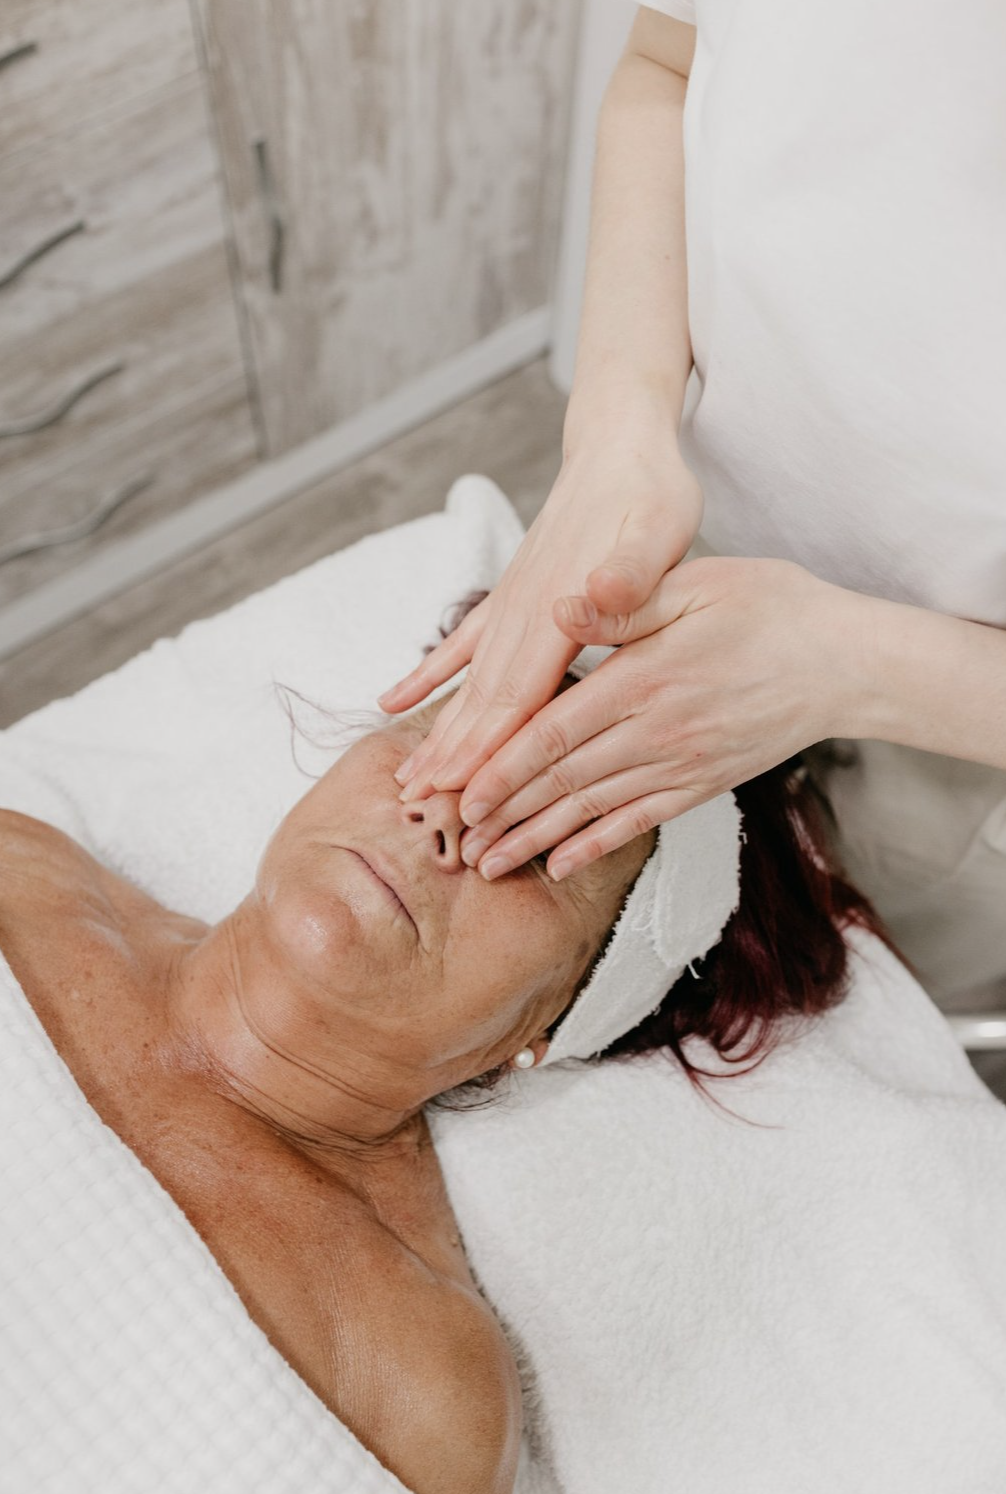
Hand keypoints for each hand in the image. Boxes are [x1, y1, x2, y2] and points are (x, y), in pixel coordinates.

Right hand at [378, 434, 702, 800]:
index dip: (490, 750)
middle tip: (422, 811)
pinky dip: (427, 676)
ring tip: (408, 779)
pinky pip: (459, 646)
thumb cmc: (650, 491)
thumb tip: (599, 592)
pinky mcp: (510, 595)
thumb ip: (631, 568)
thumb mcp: (660, 527)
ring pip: (468, 683)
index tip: (464, 796)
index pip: (519, 696)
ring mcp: (511, 604)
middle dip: (454, 759)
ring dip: (438, 731)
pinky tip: (394, 700)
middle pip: (483, 701)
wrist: (618, 444)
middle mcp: (525, 612)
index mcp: (562, 611)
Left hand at [455, 556, 871, 879]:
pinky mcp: (703, 783)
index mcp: (645, 679)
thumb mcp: (697, 584)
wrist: (846, 664)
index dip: (501, 767)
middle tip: (455, 841)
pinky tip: (561, 865)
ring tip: (489, 863)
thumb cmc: (770, 608)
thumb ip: (624, 602)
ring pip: (593, 810)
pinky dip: (597, 846)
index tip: (458, 793)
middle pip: (563, 781)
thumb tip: (558, 606)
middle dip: (503, 814)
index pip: (554, 733)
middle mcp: (657, 732)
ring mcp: (682, 764)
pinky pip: (640, 822)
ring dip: (536, 839)